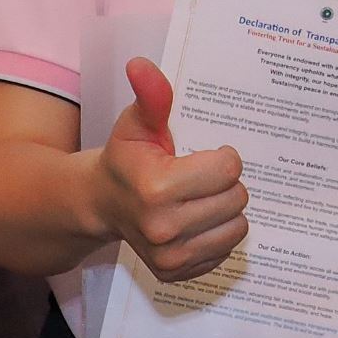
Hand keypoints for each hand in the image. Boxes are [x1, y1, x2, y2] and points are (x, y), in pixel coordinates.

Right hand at [91, 57, 248, 280]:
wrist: (101, 204)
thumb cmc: (126, 158)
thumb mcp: (137, 123)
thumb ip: (151, 96)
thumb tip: (141, 64)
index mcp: (157, 188)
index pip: (228, 169)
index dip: (222, 157)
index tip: (204, 154)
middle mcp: (164, 228)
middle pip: (237, 199)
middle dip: (225, 183)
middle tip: (201, 178)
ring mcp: (170, 256)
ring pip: (237, 227)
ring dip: (226, 210)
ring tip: (200, 198)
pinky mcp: (176, 272)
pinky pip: (226, 250)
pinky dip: (217, 234)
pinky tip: (195, 221)